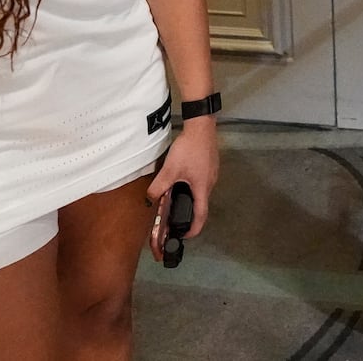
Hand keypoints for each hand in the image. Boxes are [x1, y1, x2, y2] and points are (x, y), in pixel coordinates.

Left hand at [146, 118, 218, 260]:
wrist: (201, 126)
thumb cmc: (189, 149)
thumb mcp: (170, 169)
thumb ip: (159, 186)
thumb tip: (150, 198)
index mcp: (202, 188)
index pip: (201, 216)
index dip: (193, 229)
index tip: (184, 236)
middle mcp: (210, 184)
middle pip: (201, 205)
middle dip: (189, 215)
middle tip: (174, 218)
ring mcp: (212, 174)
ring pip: (201, 193)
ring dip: (190, 200)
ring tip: (176, 200)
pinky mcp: (210, 166)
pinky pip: (202, 183)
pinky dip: (192, 189)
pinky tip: (182, 182)